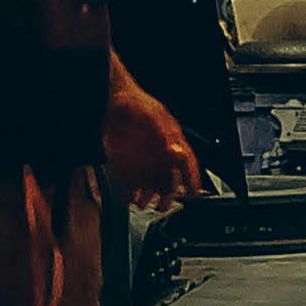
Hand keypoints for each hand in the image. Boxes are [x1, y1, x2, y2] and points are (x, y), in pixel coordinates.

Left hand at [104, 79, 200, 208]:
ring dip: (147, 196)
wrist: (111, 99)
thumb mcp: (153, 116)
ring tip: (143, 204)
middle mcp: (158, 154)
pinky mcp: (124, 163)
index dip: (192, 179)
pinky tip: (128, 198)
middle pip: (168, 179)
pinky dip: (128, 192)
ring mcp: (141, 160)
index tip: (194, 192)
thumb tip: (177, 151)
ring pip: (149, 184)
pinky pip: (129, 182)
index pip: (187, 163)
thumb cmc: (136, 103)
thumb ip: (166, 134)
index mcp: (171, 141)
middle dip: (168, 195)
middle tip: (164, 206)